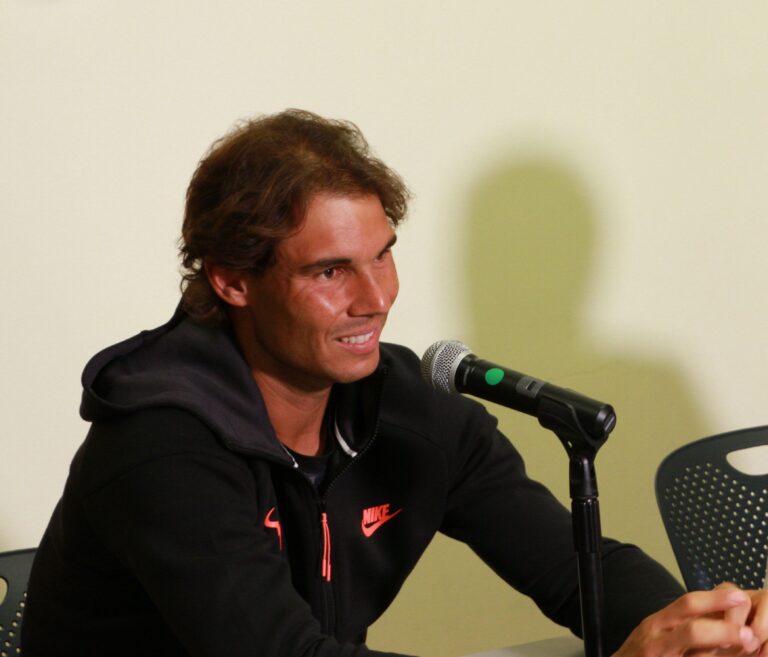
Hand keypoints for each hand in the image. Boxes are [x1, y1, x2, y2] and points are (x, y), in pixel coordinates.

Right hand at [613, 586, 760, 656]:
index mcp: (659, 622)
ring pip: (690, 645)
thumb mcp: (658, 630)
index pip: (687, 604)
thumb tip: (721, 612)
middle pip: (691, 630)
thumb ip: (683, 622)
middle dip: (722, 629)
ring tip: (746, 643)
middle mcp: (658, 639)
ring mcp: (661, 656)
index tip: (739, 596)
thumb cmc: (644, 652)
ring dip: (721, 647)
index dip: (715, 599)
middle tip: (748, 630)